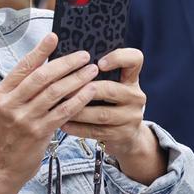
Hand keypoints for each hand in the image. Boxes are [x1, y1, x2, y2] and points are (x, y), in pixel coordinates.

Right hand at [0, 32, 98, 193]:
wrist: (5, 166)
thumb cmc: (12, 134)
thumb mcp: (10, 108)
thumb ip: (24, 89)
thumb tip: (49, 64)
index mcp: (2, 93)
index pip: (24, 66)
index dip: (40, 50)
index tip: (55, 36)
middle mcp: (11, 104)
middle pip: (42, 76)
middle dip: (66, 63)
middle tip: (84, 55)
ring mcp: (24, 119)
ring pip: (55, 92)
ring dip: (76, 79)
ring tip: (92, 70)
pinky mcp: (38, 132)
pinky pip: (63, 111)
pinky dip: (78, 99)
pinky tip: (90, 91)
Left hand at [62, 48, 165, 184]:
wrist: (127, 135)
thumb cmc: (109, 102)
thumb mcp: (110, 84)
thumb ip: (94, 73)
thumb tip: (63, 59)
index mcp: (131, 78)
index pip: (134, 59)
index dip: (118, 58)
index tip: (99, 62)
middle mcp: (135, 96)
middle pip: (111, 90)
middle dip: (84, 89)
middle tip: (62, 88)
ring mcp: (131, 117)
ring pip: (101, 114)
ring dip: (77, 110)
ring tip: (58, 107)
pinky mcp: (123, 135)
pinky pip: (97, 131)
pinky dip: (78, 127)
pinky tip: (63, 124)